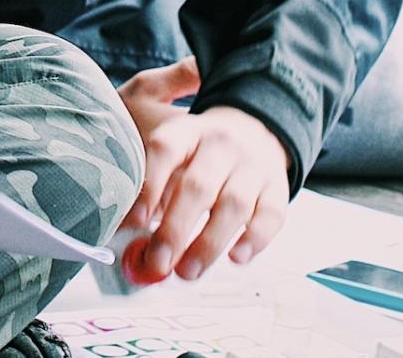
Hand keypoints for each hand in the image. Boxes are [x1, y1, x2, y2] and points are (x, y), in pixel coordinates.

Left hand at [117, 59, 289, 282]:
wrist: (254, 130)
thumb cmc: (199, 153)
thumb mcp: (173, 151)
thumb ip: (149, 186)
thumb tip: (124, 232)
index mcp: (187, 131)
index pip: (166, 150)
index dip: (149, 186)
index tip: (136, 222)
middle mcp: (221, 145)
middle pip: (198, 186)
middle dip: (175, 229)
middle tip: (158, 262)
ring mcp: (253, 166)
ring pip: (234, 204)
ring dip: (209, 243)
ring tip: (188, 271)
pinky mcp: (277, 188)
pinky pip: (271, 215)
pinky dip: (254, 239)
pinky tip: (236, 258)